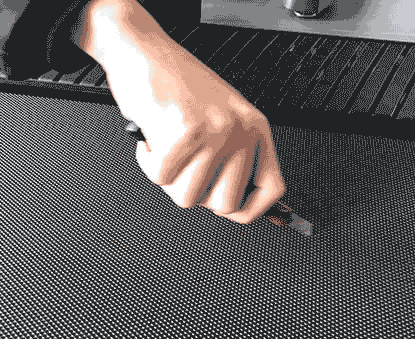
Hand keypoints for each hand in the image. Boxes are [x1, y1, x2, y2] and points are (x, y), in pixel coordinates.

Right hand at [78, 0, 285, 223]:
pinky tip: (152, 138)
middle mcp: (240, 130)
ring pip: (188, 196)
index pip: (271, 189)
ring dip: (168, 177)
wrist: (143, 50)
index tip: (234, 212)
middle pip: (224, 204)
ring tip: (166, 147)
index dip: (250, 210)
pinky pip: (161, 178)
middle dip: (196, 192)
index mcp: (255, 128)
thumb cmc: (175, 84)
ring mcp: (215, 132)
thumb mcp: (220, 118)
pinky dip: (149, 163)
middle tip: (183, 167)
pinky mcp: (185, 132)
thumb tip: (232, 204)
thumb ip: (232, 157)